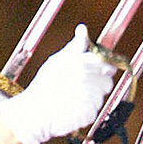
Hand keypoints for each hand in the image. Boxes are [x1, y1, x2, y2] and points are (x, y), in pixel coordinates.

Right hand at [0, 25, 115, 143]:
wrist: (34, 111)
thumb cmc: (44, 85)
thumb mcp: (57, 60)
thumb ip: (75, 46)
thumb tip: (82, 29)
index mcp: (81, 63)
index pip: (106, 63)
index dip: (103, 67)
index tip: (99, 70)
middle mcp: (87, 79)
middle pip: (107, 81)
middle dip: (98, 83)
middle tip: (81, 85)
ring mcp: (90, 98)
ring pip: (100, 97)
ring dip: (91, 97)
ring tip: (72, 96)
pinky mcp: (89, 114)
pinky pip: (94, 110)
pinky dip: (86, 110)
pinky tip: (72, 106)